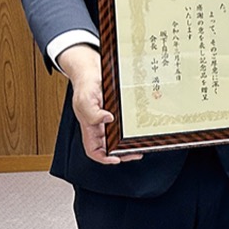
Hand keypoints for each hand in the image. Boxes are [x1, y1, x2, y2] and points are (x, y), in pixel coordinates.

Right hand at [57, 44, 141, 164]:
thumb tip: (107, 119)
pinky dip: (135, 127)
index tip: (117, 159)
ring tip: (142, 143)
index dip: (104, 158)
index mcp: (89, 127)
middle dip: (123, 152)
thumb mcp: (85, 99)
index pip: (94, 149)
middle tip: (137, 151)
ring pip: (121, 136)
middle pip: (110, 146)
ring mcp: (110, 118)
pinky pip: (127, 122)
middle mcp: (100, 125)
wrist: (92, 69)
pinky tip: (143, 127)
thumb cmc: (85, 85)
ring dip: (131, 141)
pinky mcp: (119, 110)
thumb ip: (92, 112)